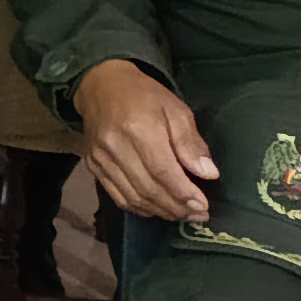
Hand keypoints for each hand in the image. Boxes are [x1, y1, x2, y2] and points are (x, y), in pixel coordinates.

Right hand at [73, 59, 217, 220]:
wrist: (100, 85)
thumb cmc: (144, 95)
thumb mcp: (176, 110)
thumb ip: (191, 143)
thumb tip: (208, 174)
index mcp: (138, 128)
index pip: (162, 171)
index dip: (184, 193)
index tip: (204, 207)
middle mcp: (114, 146)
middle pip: (147, 188)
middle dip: (176, 207)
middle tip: (198, 215)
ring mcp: (100, 158)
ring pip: (132, 197)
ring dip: (160, 211)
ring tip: (182, 214)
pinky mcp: (92, 165)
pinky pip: (117, 196)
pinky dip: (139, 208)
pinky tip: (157, 208)